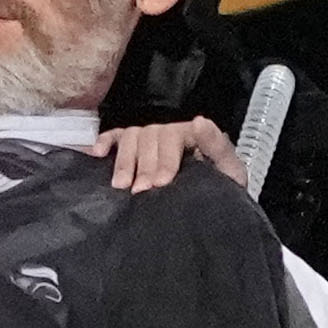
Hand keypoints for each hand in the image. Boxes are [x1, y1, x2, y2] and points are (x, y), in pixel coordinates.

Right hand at [89, 116, 246, 194]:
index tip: (161, 183)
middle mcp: (167, 133)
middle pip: (148, 138)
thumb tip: (200, 121)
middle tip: (140, 192)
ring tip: (120, 186)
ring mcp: (149, 140)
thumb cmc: (221, 189)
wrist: (214, 207)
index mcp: (191, 134)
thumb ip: (218, 146)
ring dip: (124, 161)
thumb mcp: (230, 170)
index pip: (172, 137)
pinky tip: (97, 155)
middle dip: (144, 166)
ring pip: (131, 138)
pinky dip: (105, 142)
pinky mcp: (133, 148)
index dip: (165, 159)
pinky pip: (116, 138)